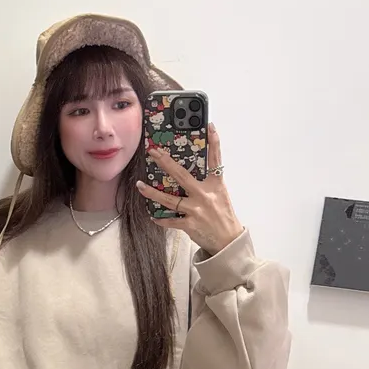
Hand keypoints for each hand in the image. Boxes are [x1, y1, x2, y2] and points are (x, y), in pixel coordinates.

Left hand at [136, 124, 241, 255]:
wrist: (228, 242)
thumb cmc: (224, 217)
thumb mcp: (220, 195)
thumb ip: (208, 183)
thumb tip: (190, 173)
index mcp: (216, 185)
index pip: (215, 159)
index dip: (214, 142)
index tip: (209, 127)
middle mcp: (205, 195)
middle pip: (182, 176)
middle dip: (165, 162)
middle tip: (153, 152)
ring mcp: (197, 210)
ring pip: (170, 200)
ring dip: (152, 192)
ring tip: (140, 185)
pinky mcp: (190, 224)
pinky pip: (171, 220)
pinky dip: (160, 219)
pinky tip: (152, 216)